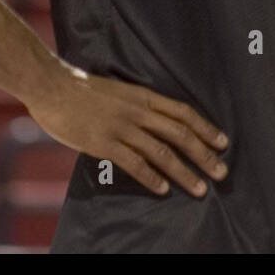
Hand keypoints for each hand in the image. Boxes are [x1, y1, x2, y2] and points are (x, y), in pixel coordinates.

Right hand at [30, 65, 229, 197]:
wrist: (52, 85)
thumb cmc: (80, 88)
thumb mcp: (117, 90)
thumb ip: (135, 104)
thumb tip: (150, 121)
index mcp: (142, 95)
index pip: (183, 112)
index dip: (205, 128)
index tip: (222, 142)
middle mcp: (138, 111)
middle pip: (180, 133)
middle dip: (204, 154)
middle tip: (221, 172)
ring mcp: (122, 127)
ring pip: (162, 152)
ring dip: (184, 172)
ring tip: (200, 188)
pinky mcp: (105, 143)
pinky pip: (135, 163)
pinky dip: (152, 177)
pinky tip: (164, 189)